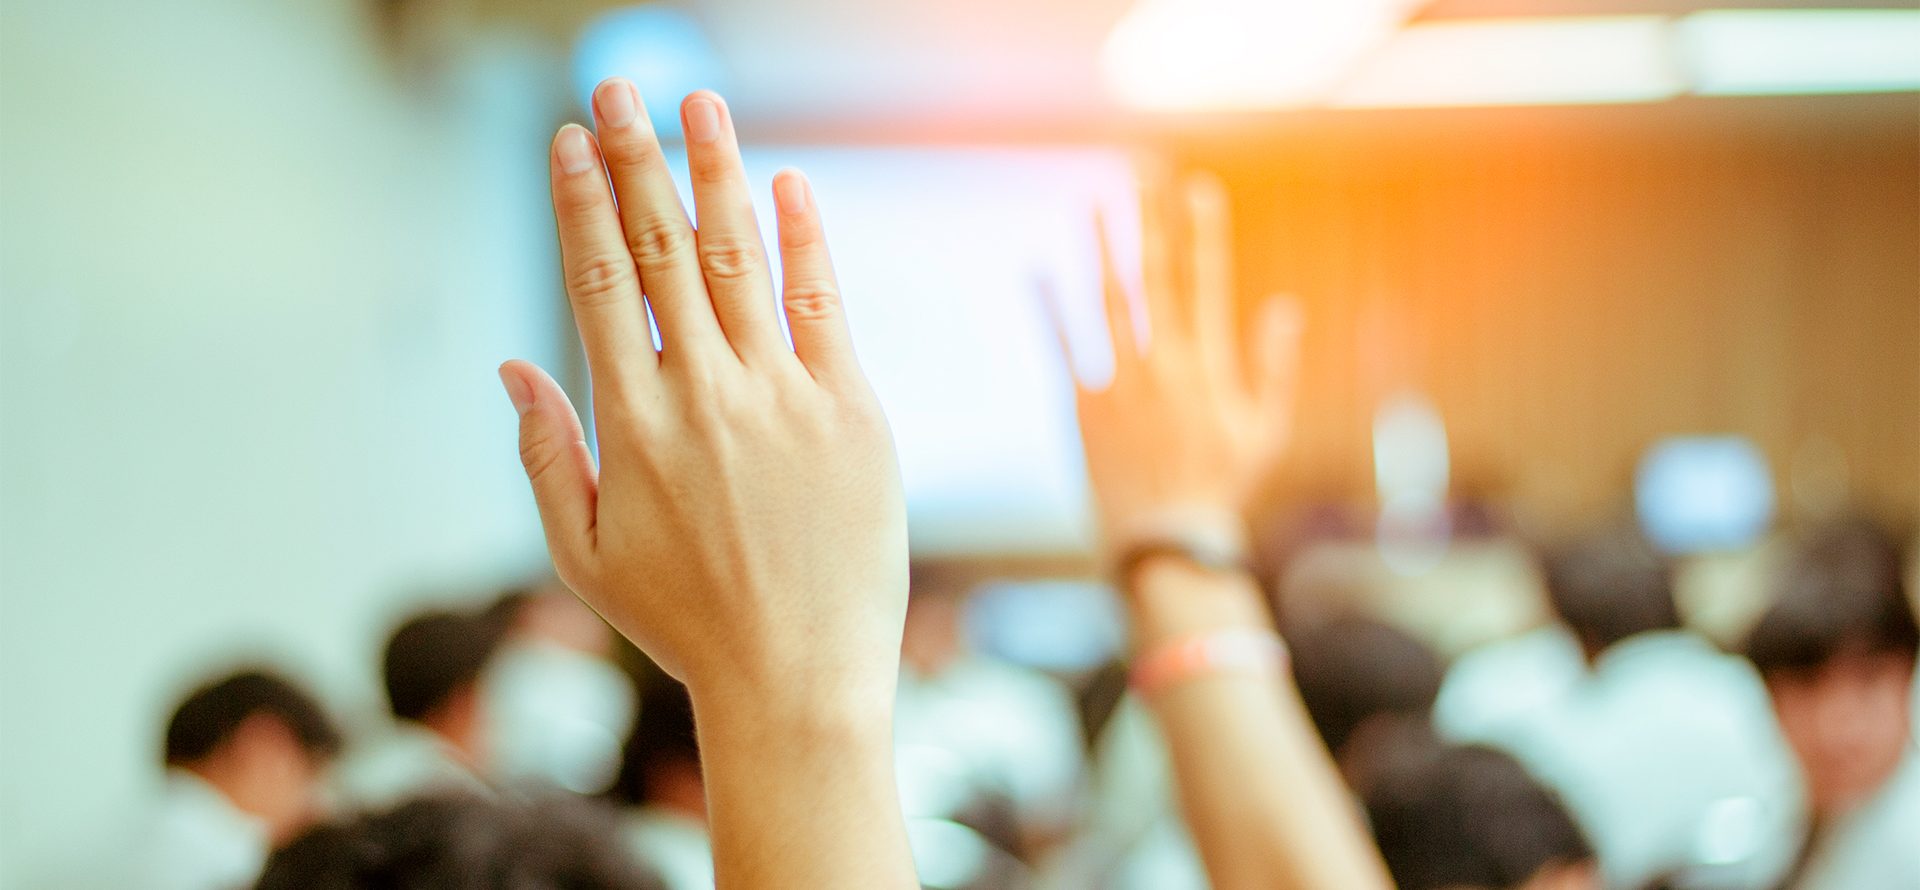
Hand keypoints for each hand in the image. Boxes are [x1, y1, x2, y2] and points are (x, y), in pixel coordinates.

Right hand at [498, 80, 907, 714]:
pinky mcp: (852, 410)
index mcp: (631, 423)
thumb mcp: (585, 553)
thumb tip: (512, 363)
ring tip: (698, 106)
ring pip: (741, 259)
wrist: (798, 678)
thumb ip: (544, 453)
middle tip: (617, 89)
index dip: (582, 201)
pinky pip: (826, 306)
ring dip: (717, 174)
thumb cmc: (687, 623)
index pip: (597, 281)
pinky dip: (807, 241)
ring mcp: (783, 397)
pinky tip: (790, 185)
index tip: (569, 139)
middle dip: (636, 159)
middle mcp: (703, 393)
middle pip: (662, 249)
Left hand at [1048, 172, 1300, 546]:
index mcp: (1208, 367)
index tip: (1198, 188)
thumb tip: (1286, 310)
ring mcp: (1121, 385)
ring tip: (1094, 203)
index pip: (1207, 283)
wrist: (1167, 543)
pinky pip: (1064, 348)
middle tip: (1144, 172)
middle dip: (1151, 221)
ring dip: (1101, 249)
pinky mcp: (1084, 409)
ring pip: (1109, 301)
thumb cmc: (1221, 490)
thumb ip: (1275, 369)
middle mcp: (1164, 366)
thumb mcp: (1266, 431)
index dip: (1203, 233)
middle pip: (1157, 278)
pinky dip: (1050, 308)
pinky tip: (1037, 269)